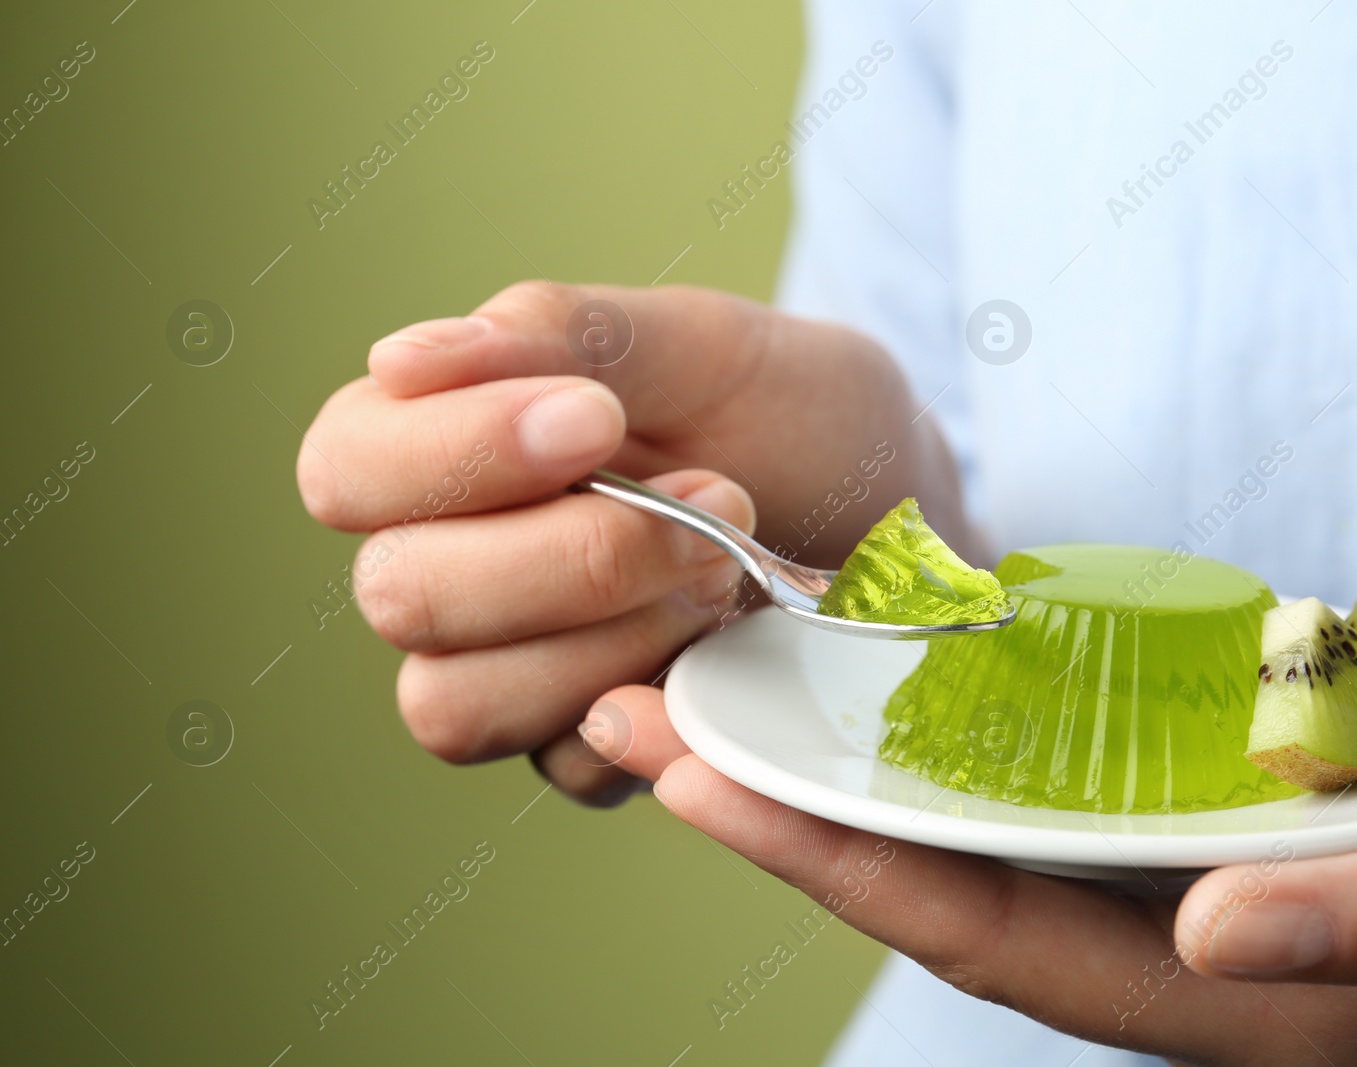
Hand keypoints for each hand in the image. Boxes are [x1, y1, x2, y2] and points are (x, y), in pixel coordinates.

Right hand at [296, 281, 964, 803]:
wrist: (897, 514)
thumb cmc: (789, 412)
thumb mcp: (704, 344)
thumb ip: (564, 334)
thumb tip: (403, 358)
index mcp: (446, 446)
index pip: (348, 467)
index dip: (453, 455)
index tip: (597, 418)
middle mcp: (453, 565)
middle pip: (402, 596)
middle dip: (569, 553)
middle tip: (717, 499)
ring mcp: (512, 668)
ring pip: (456, 702)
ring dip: (607, 634)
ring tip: (726, 570)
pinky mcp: (585, 745)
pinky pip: (567, 763)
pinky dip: (657, 706)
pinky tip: (729, 645)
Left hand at [583, 603, 1356, 1065]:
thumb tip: (1213, 936)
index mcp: (1253, 1001)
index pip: (1003, 943)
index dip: (844, 869)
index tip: (704, 784)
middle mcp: (1188, 948)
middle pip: (947, 885)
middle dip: (786, 815)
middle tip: (636, 722)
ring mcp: (1180, 870)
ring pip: (971, 823)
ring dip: (836, 758)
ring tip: (700, 680)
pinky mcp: (1187, 794)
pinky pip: (1029, 763)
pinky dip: (933, 716)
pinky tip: (849, 656)